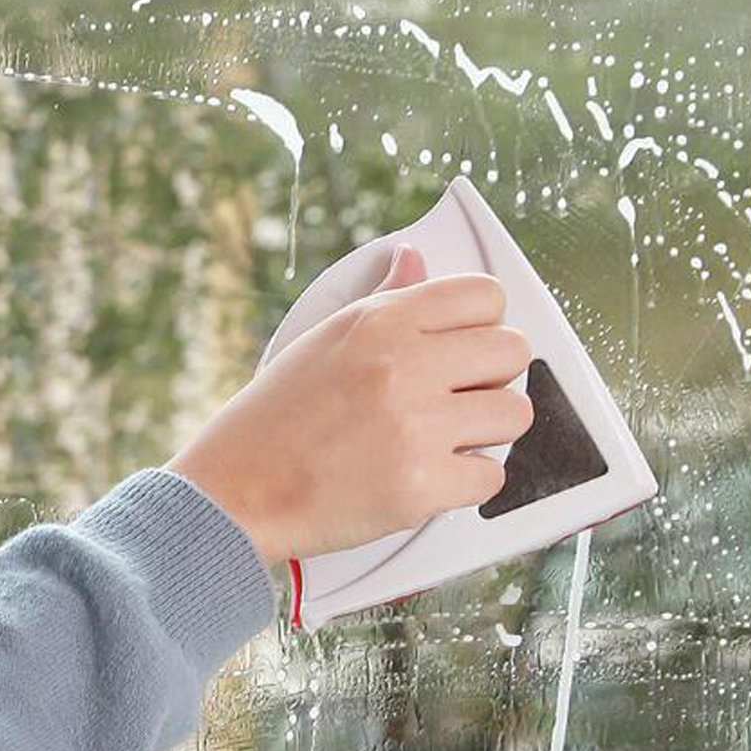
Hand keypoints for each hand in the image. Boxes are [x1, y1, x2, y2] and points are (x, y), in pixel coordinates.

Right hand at [165, 245, 533, 565]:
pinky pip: (491, 475)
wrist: (237, 491)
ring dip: (487, 431)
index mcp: (381, 322)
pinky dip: (467, 482)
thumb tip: (413, 258)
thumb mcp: (323, 338)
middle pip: (513, 352)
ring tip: (446, 440)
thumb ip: (383, 300)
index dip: (485, 326)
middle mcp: (403, 366)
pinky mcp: (420, 486)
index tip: (467, 350)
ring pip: (514, 414)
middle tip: (460, 399)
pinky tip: (431, 477)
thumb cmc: (274, 419)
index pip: (485, 297)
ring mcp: (414, 427)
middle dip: (493, 378)